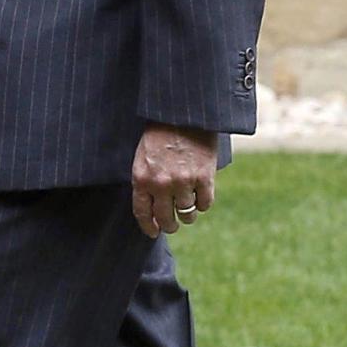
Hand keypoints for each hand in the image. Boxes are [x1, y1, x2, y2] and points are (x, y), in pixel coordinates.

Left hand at [132, 124, 216, 238]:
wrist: (181, 114)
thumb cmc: (159, 133)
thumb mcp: (142, 157)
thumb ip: (146, 180)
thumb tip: (152, 206)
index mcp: (141, 178)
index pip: (142, 213)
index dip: (148, 227)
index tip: (153, 232)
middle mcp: (161, 184)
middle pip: (165, 218)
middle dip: (169, 226)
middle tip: (173, 226)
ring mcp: (183, 182)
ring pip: (186, 213)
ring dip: (188, 215)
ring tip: (188, 212)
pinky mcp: (204, 177)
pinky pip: (205, 203)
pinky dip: (203, 204)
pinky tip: (201, 199)